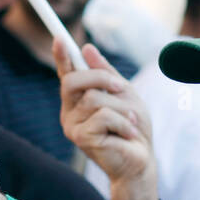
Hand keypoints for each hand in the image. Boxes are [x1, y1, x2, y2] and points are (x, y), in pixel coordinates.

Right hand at [55, 41, 158, 199]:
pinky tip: (128, 134)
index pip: (66, 75)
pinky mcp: (81, 138)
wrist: (140, 161)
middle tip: (121, 88)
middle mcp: (70, 112)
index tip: (59, 38)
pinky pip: (102, 116)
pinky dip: (122, 122)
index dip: (61, 56)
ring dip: (120, 108)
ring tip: (130, 122)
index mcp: (78, 101)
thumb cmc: (133, 130)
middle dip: (101, 78)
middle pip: (73, 80)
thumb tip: (87, 49)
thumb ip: (107, 74)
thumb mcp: (124, 95)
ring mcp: (72, 126)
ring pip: (93, 98)